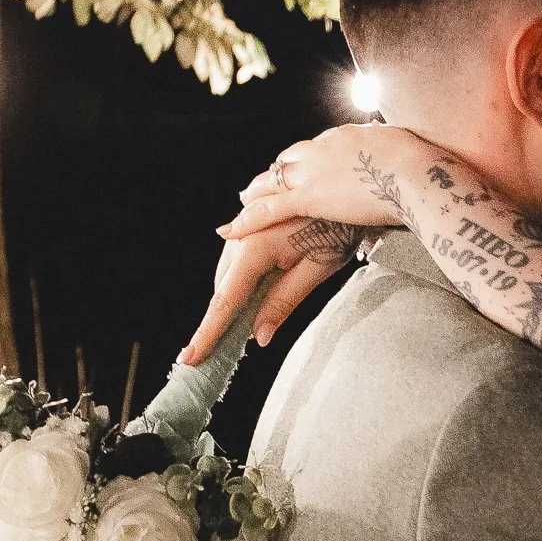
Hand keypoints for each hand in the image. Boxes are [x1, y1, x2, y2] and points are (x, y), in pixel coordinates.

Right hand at [178, 217, 365, 364]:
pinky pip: (238, 255)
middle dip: (224, 317)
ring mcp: (244, 225)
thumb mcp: (318, 268)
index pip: (225, 300)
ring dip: (237, 295)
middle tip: (232, 345)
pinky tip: (267, 280)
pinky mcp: (251, 220)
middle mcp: (242, 234)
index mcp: (255, 247)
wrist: (349, 184)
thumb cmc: (340, 224)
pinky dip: (244, 275)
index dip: (208, 332)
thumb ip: (284, 302)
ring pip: (229, 272)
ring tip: (259, 312)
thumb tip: (259, 336)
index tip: (191, 356)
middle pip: (223, 288)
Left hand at [220, 122, 418, 239]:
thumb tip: (409, 162)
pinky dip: (248, 219)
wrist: (418, 173)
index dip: (308, 161)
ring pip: (274, 180)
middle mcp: (324, 148)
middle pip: (290, 159)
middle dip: (277, 172)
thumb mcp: (409, 153)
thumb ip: (398, 158)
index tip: (305, 169)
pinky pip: (270, 208)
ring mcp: (314, 171)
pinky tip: (230, 229)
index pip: (319, 148)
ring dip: (256, 192)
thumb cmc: (425, 168)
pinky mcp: (311, 197)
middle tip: (263, 184)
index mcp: (348, 137)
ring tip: (244, 201)